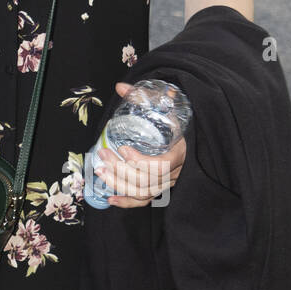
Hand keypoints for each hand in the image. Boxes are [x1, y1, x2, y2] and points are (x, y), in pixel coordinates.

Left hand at [93, 80, 186, 209]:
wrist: (190, 136)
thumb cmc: (175, 121)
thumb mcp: (164, 106)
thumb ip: (144, 97)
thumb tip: (120, 87)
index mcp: (179, 151)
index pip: (162, 165)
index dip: (141, 162)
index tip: (124, 149)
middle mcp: (175, 172)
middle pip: (147, 180)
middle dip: (121, 170)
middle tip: (103, 155)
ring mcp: (167, 183)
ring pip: (143, 192)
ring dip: (119, 184)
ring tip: (100, 171)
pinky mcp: (159, 189)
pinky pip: (144, 201)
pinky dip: (126, 202)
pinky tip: (110, 199)